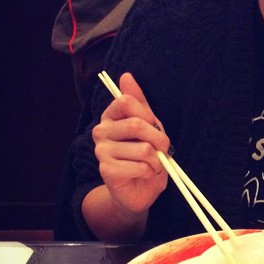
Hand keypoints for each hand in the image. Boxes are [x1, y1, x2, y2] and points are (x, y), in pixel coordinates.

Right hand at [92, 72, 170, 215]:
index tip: (154, 126)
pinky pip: (140, 166)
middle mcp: (101, 131)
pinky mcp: (106, 170)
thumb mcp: (149, 125)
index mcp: (110, 116)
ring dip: (156, 160)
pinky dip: (150, 172)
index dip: (148, 114)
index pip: (127, 102)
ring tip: (152, 164)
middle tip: (162, 149)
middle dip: (159, 139)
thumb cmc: (145, 153)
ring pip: (143, 149)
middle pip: (137, 124)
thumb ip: (139, 102)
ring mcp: (101, 151)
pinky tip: (144, 174)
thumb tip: (126, 76)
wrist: (140, 188)